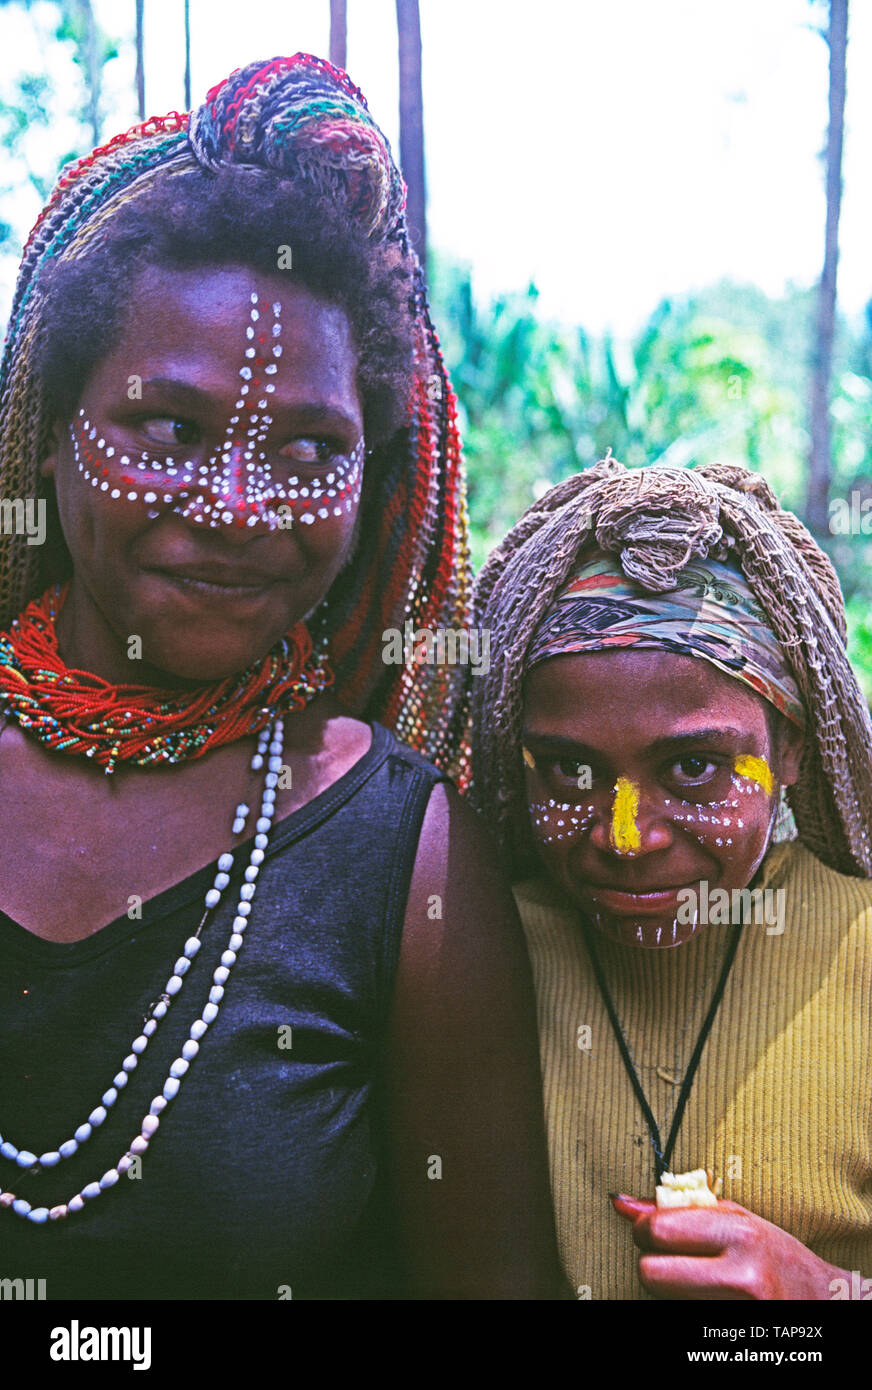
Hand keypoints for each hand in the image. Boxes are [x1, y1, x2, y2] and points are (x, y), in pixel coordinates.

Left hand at [611, 1193, 845, 1299]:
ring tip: (699, 1280)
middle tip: (667, 1259)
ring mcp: (737, 1313)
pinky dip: (685, 1307)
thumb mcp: (737, 1220)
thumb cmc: (776, 1255)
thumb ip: (680, 1211)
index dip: (645, 1230)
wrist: (825, 1303)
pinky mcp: (728, 1339)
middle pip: (650, 1274)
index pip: (659, 1231)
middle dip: (650, 1265)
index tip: (653, 1232)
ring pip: (662, 1300)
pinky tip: (707, 1300)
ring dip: (669, 1290)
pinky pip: (681, 1317)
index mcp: (740, 1235)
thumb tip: (622, 1204)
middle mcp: (740, 1276)